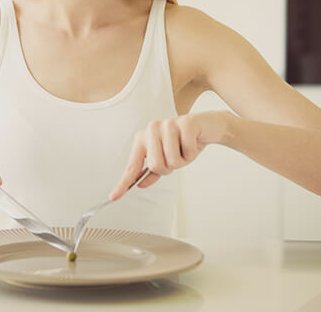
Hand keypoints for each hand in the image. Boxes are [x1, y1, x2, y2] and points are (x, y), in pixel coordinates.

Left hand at [109, 111, 231, 199]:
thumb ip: (152, 171)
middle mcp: (152, 129)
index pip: (132, 165)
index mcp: (143, 138)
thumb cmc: (184, 142)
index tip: (114, 196)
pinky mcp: (185, 123)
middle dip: (170, 167)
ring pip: (172, 160)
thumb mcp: (167, 158)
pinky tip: (193, 143)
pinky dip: (192, 153)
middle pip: (156, 165)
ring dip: (183, 160)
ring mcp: (167, 124)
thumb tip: (141, 184)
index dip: (124, 182)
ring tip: (185, 148)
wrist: (206, 127)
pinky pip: (188, 152)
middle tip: (177, 155)